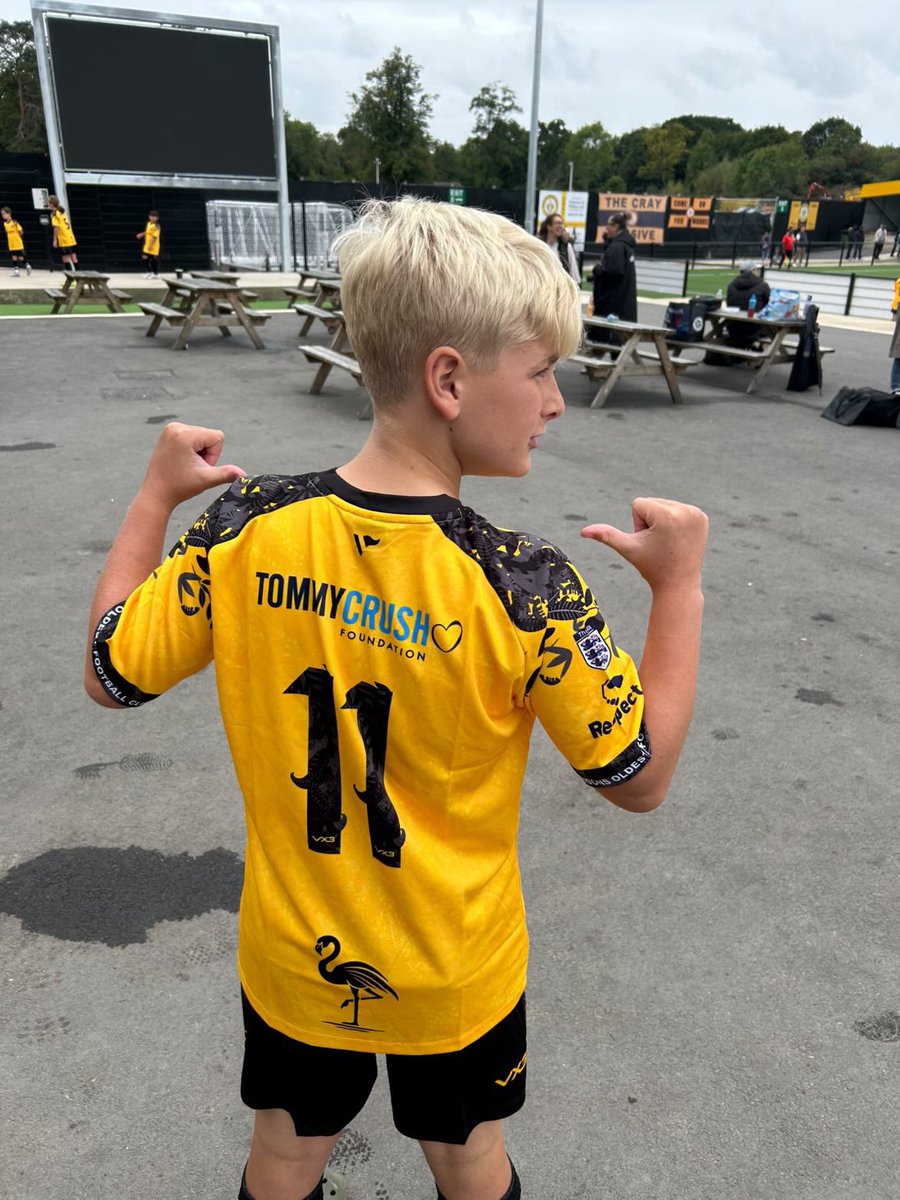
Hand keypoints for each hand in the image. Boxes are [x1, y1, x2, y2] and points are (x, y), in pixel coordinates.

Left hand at [140, 422, 245, 510]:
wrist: (156, 494)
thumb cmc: (179, 487)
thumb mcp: (206, 479)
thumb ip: (226, 473)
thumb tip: (243, 474)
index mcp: (185, 434)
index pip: (217, 437)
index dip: (214, 455)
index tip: (199, 466)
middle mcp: (176, 427)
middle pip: (209, 436)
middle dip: (206, 453)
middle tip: (191, 467)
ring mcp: (171, 429)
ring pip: (201, 437)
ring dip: (199, 452)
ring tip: (185, 464)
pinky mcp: (169, 433)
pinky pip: (192, 437)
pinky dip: (192, 449)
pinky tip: (181, 461)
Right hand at [581, 497, 707, 591]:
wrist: (679, 584)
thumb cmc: (651, 567)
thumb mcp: (627, 548)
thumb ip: (606, 535)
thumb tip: (583, 531)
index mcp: (666, 515)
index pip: (638, 504)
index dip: (638, 525)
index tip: (650, 543)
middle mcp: (684, 510)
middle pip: (652, 503)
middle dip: (650, 522)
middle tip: (660, 544)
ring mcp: (696, 513)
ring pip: (664, 505)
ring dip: (662, 522)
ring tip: (669, 542)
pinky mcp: (702, 517)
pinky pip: (678, 510)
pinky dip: (675, 522)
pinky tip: (679, 538)